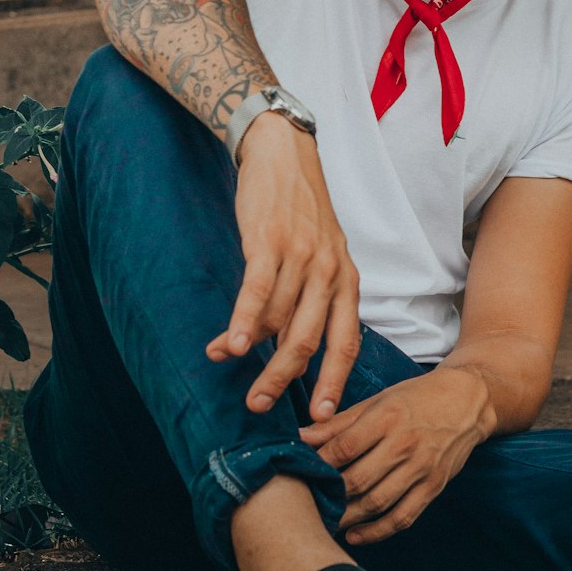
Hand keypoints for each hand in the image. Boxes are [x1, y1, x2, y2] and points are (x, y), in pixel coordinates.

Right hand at [205, 111, 360, 421]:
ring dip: (248, 350)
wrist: (284, 153)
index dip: (333, 381)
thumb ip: (314, 298)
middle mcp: (328, 270)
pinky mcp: (268, 241)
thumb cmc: (301, 210)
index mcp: (346, 277)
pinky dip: (242, 323)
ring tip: (225, 362)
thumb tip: (288, 348)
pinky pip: (256, 293)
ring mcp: (299, 255)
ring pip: (276, 320)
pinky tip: (227, 345)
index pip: (346, 341)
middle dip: (283, 379)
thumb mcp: (324, 253)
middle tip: (260, 405)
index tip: (321, 417)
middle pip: (308, 340)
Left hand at [298, 367, 492, 544]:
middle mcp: (404, 443)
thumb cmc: (417, 397)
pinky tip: (356, 535)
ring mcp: (421, 467)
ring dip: (348, 517)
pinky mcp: (433, 486)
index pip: (345, 447)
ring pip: (377, 503)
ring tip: (327, 520)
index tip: (302, 472)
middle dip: (330, 495)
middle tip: (310, 502)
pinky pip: (402, 517)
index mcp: (387, 416)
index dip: (320, 464)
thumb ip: (340, 422)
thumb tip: (302, 436)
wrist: (467, 400)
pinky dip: (377, 532)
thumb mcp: (379, 400)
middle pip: (358, 479)